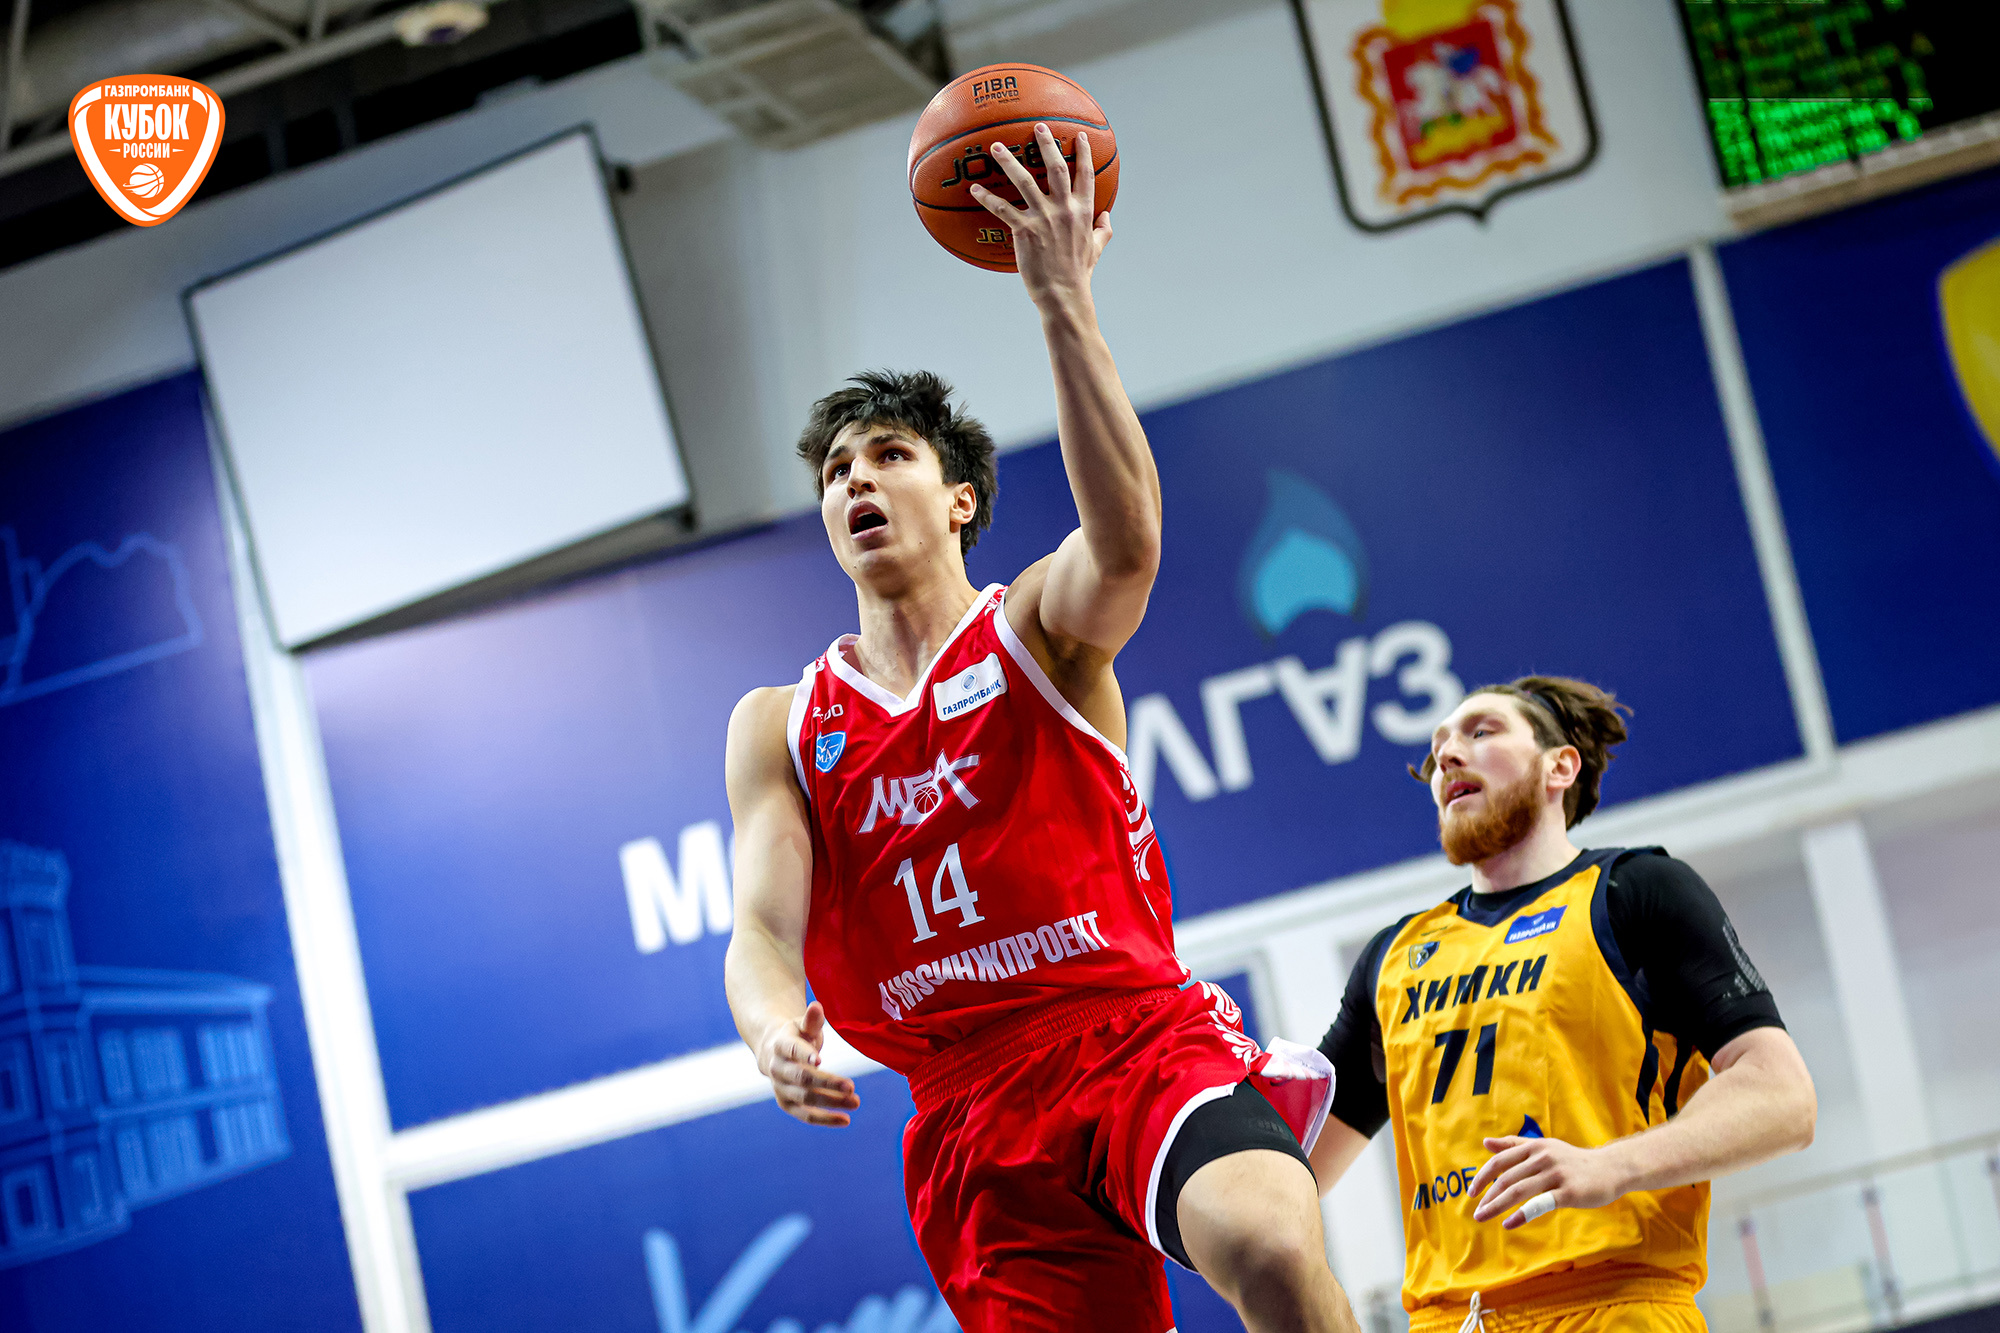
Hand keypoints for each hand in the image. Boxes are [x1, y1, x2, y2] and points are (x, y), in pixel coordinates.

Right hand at [756, 1000, 859, 1126]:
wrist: (773, 1051)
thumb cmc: (795, 1035)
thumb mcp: (802, 1024)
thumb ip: (811, 1020)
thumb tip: (816, 1006)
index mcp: (781, 1045)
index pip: (792, 1050)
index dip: (804, 1055)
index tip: (819, 1060)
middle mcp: (777, 1069)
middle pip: (802, 1078)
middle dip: (827, 1083)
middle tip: (851, 1086)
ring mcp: (780, 1088)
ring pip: (805, 1099)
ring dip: (831, 1103)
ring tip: (855, 1102)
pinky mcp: (787, 1104)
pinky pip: (805, 1115)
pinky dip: (825, 1119)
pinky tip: (845, 1120)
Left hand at [970, 122, 1112, 312]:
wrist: (1064, 294)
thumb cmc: (1079, 272)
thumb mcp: (1097, 248)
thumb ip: (1103, 229)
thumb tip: (1107, 216)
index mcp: (1083, 211)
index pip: (1085, 175)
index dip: (1083, 153)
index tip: (1079, 135)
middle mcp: (1064, 210)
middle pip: (1056, 168)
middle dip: (1047, 144)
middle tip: (1038, 126)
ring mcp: (1044, 218)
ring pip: (1024, 182)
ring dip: (1009, 162)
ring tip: (997, 147)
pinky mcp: (1025, 231)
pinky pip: (1003, 209)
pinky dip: (987, 198)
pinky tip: (974, 189)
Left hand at [1468, 1134, 1629, 1228]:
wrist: (1610, 1168)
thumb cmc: (1573, 1160)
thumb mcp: (1544, 1147)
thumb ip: (1514, 1145)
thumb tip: (1485, 1142)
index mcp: (1534, 1147)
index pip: (1500, 1161)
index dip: (1483, 1177)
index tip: (1471, 1192)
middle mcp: (1542, 1158)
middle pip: (1506, 1178)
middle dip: (1488, 1196)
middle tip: (1476, 1213)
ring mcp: (1555, 1174)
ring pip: (1519, 1190)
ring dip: (1497, 1206)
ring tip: (1483, 1217)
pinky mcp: (1568, 1192)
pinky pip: (1539, 1204)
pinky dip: (1521, 1214)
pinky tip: (1509, 1223)